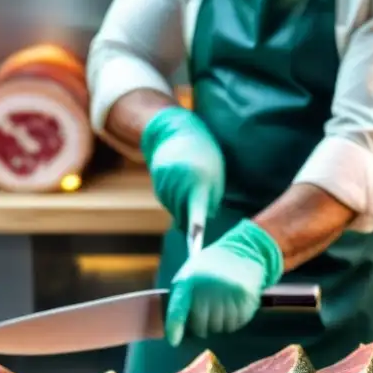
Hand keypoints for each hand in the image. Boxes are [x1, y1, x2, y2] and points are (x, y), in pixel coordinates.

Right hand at [140, 107, 223, 231]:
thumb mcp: (215, 176)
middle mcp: (177, 185)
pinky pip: (168, 203)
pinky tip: (182, 186)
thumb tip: (198, 224)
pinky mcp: (157, 186)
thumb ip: (210, 200)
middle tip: (202, 201)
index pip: (196, 210)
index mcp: (197, 181)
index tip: (195, 240)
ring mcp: (164, 185)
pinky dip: (176, 201)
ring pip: (175, 211)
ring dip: (184, 208)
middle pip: (183, 217)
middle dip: (193, 219)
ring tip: (192, 186)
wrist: (178, 133)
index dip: (195, 226)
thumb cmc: (206, 156)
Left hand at [164, 220, 283, 347]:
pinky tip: (233, 311)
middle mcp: (208, 287)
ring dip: (219, 325)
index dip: (174, 328)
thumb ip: (181, 296)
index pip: (178, 310)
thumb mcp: (189, 274)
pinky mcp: (246, 298)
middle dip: (202, 327)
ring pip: (221, 327)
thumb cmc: (209, 267)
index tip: (174, 341)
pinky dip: (234, 322)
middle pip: (202, 326)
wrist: (241, 250)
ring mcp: (228, 293)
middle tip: (205, 320)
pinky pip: (237, 323)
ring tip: (221, 311)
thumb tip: (175, 328)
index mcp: (190, 280)